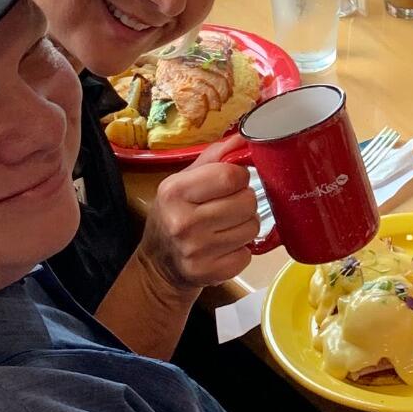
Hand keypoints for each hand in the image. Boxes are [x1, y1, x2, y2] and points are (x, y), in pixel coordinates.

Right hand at [138, 142, 265, 289]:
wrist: (159, 265)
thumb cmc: (175, 214)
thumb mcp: (183, 181)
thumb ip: (214, 158)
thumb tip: (243, 138)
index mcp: (175, 192)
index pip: (231, 176)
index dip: (239, 177)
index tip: (231, 182)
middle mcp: (184, 222)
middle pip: (247, 202)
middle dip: (243, 201)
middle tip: (228, 206)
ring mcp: (197, 252)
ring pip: (252, 227)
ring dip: (244, 225)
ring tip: (225, 227)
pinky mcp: (211, 273)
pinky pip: (248, 254)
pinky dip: (241, 250)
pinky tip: (223, 247)